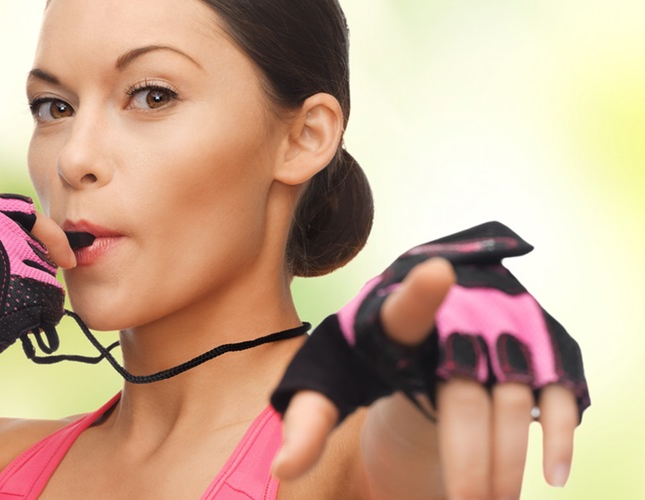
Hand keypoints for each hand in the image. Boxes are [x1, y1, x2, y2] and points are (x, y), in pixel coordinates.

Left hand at [271, 222, 587, 496]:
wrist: (431, 329)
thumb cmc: (376, 358)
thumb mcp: (336, 383)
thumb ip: (308, 421)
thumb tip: (282, 469)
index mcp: (400, 319)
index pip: (406, 310)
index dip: (419, 295)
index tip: (436, 272)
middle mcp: (458, 319)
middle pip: (461, 392)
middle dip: (466, 454)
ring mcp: (504, 336)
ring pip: (510, 402)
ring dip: (507, 461)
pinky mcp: (541, 354)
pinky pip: (557, 396)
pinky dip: (557, 436)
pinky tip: (551, 476)